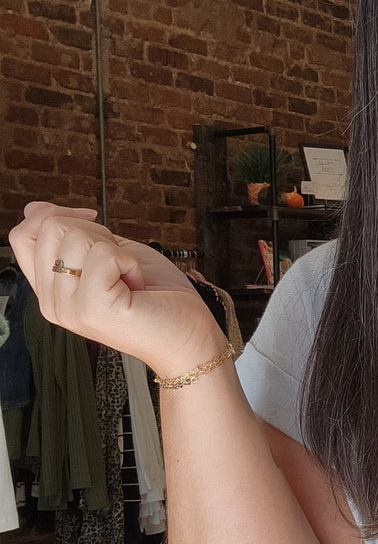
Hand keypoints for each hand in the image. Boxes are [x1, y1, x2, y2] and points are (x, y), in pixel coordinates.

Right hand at [9, 203, 226, 377]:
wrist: (189, 336)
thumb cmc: (157, 298)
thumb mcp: (109, 254)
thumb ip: (72, 236)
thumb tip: (33, 207)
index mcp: (51, 290)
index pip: (21, 236)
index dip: (54, 215)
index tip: (93, 221)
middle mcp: (53, 303)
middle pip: (50, 229)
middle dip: (94, 231)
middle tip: (120, 262)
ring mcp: (70, 309)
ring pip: (76, 237)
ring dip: (115, 249)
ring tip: (129, 278)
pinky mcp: (94, 310)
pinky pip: (103, 255)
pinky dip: (129, 261)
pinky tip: (137, 284)